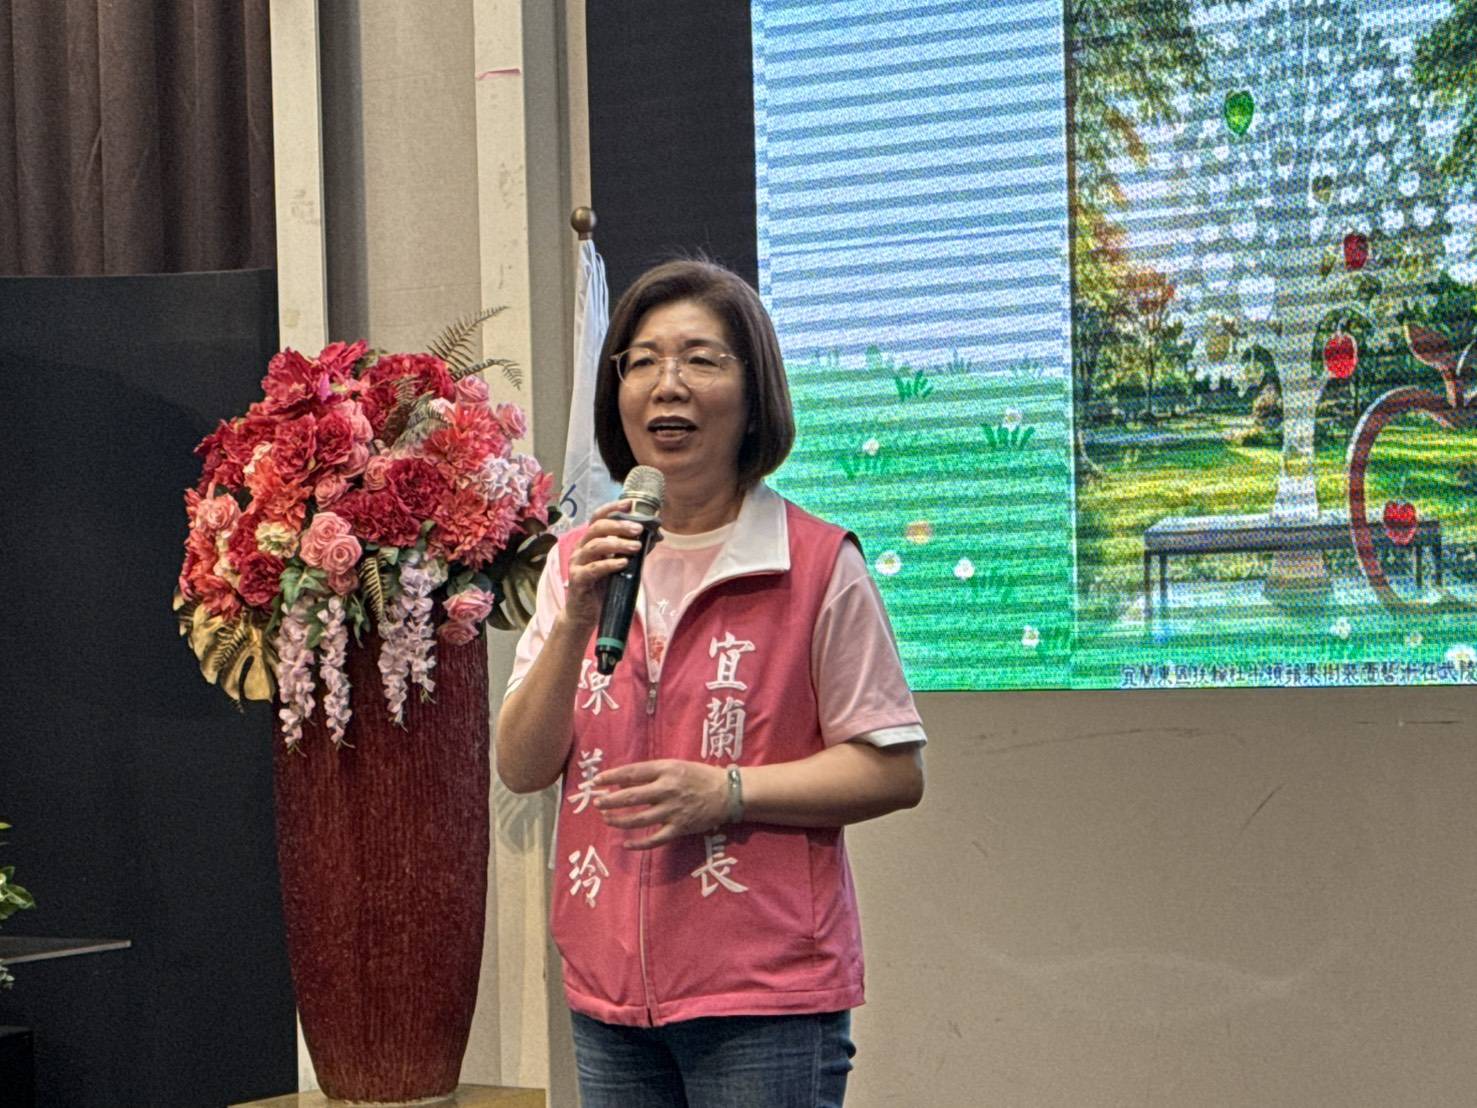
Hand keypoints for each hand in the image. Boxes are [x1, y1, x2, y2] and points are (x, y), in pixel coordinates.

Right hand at [560, 499, 647, 630]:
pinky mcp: (578, 580)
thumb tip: (656, 536)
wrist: (584, 615)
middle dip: (619, 526)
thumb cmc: (602, 588)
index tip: (630, 503)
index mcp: (589, 542)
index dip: (612, 508)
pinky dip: (609, 564)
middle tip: (639, 529)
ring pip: (595, 546)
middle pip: (596, 528)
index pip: (597, 518)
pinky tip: (624, 563)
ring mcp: (577, 564)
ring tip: (637, 547)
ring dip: (618, 544)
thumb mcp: (619, 567)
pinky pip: (593, 569)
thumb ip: (632, 551)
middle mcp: (580, 549)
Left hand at [593, 759, 728, 849]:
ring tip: (606, 818)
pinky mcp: (680, 828)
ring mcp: (673, 811)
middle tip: (596, 802)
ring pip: (638, 819)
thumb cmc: (699, 776)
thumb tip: (623, 781)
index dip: (611, 777)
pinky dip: (638, 844)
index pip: (632, 773)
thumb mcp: (676, 766)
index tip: (596, 781)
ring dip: (618, 820)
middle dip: (609, 800)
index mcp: (666, 770)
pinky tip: (625, 844)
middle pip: (631, 796)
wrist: (728, 793)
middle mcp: (667, 789)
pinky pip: (654, 839)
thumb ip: (652, 772)